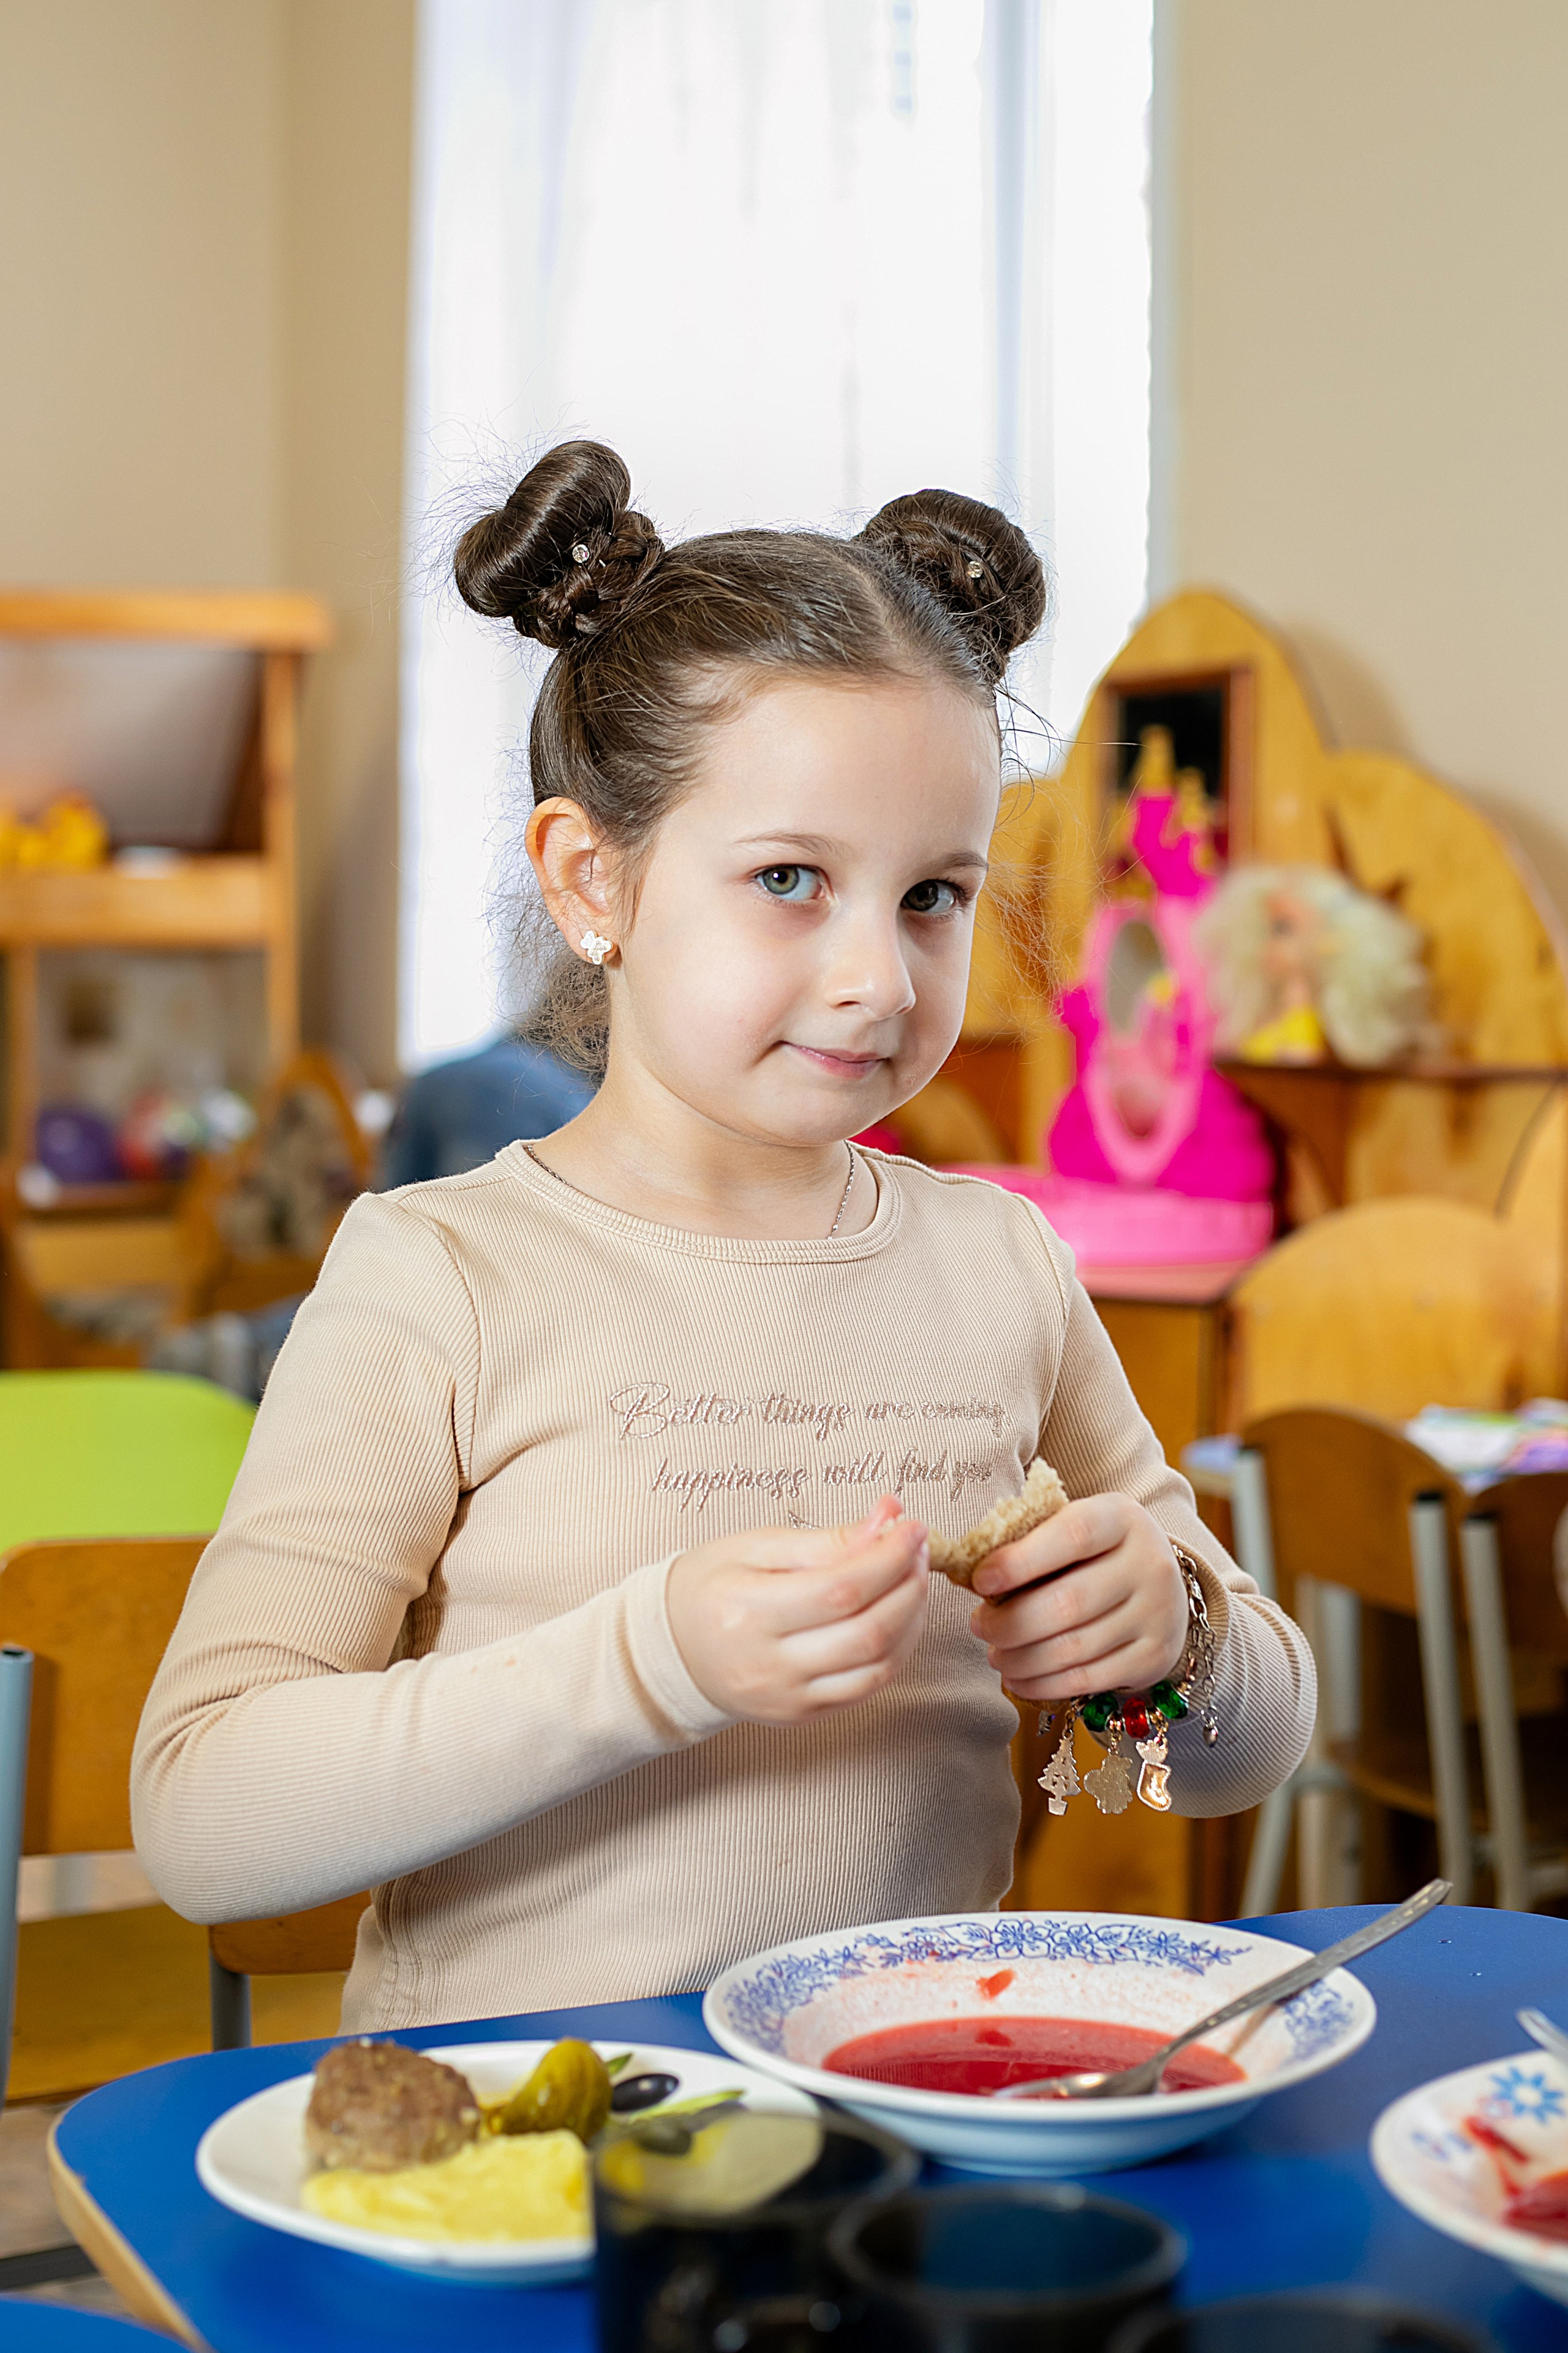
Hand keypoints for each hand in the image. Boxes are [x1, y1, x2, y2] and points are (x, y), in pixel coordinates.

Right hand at [667, 1497, 928, 1722]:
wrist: (671, 1649)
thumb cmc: (711, 1587)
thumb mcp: (755, 1547)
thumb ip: (825, 1540)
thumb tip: (887, 1519)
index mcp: (749, 1612)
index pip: (842, 1588)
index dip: (890, 1557)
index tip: (913, 1528)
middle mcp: (769, 1665)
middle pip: (868, 1631)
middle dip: (909, 1585)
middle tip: (919, 1550)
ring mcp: (788, 1698)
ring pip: (877, 1667)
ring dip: (912, 1620)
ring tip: (913, 1579)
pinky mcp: (801, 1716)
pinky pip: (866, 1688)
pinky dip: (896, 1652)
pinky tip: (899, 1618)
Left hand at [965, 1493, 1187, 1704]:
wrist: (1161, 1584)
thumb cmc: (1096, 1553)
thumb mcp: (1072, 1529)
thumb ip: (1030, 1544)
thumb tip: (972, 1577)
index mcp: (1121, 1519)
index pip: (1073, 1535)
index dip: (1021, 1560)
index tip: (980, 1581)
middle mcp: (1148, 1564)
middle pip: (1069, 1603)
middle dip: (1011, 1622)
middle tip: (979, 1626)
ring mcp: (1157, 1614)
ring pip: (1074, 1648)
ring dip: (1021, 1658)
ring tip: (995, 1654)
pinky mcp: (1154, 1658)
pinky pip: (1088, 1680)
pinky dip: (1043, 1684)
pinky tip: (1018, 1678)